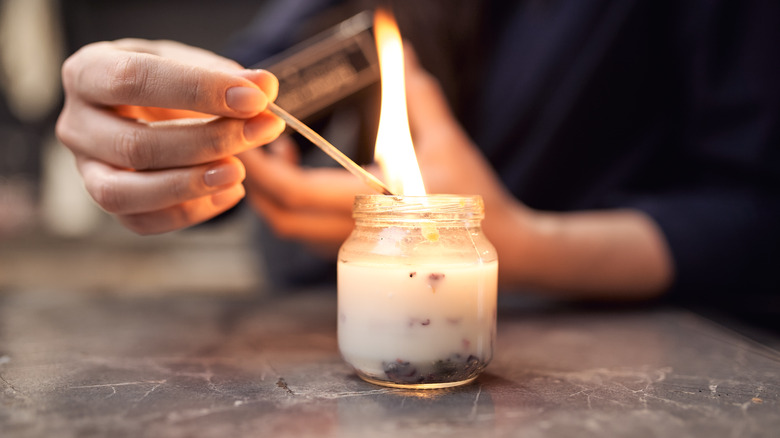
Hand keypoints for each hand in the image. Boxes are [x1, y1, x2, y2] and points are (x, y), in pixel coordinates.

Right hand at [56, 39, 284, 233]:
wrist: (150, 109)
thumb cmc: (168, 82)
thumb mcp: (193, 65)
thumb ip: (228, 76)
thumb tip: (265, 87)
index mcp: (88, 72)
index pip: (134, 79)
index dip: (198, 89)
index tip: (253, 98)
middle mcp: (76, 124)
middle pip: (134, 145)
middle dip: (207, 142)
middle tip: (262, 131)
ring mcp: (86, 170)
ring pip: (124, 194)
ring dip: (189, 186)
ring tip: (239, 171)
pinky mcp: (110, 203)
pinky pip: (142, 221)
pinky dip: (191, 212)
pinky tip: (230, 192)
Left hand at [239, 46, 523, 258]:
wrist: (501, 245)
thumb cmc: (474, 197)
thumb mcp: (444, 141)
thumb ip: (417, 96)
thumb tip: (402, 53)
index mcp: (371, 206)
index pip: (295, 194)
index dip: (261, 167)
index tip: (245, 133)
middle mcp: (354, 233)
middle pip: (280, 218)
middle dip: (254, 182)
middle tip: (245, 140)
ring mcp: (354, 247)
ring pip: (291, 229)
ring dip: (271, 193)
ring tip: (271, 151)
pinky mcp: (359, 248)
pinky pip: (308, 231)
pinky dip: (291, 203)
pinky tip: (299, 170)